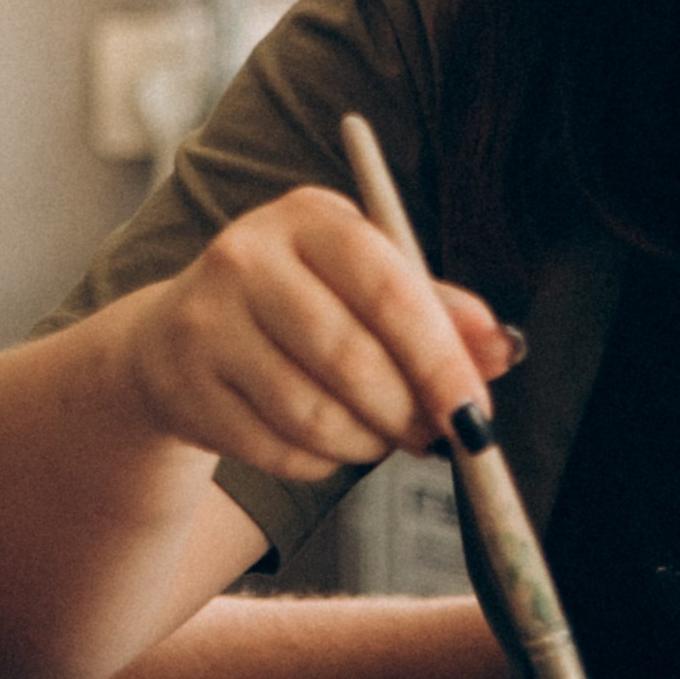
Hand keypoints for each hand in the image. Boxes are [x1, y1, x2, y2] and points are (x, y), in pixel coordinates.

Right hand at [95, 186, 520, 482]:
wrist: (177, 337)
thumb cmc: (299, 305)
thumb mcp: (363, 284)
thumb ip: (435, 310)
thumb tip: (502, 348)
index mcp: (307, 217)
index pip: (389, 288)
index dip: (441, 358)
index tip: (479, 411)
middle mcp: (246, 257)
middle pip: (350, 357)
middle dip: (409, 412)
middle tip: (440, 436)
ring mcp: (207, 321)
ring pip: (313, 414)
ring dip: (368, 442)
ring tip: (383, 437)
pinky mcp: (186, 386)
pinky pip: (278, 450)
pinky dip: (322, 461)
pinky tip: (328, 443)